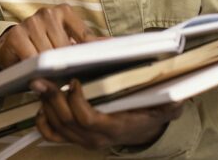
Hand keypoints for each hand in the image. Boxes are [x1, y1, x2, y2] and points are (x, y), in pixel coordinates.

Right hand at [0, 4, 94, 71]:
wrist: (10, 46)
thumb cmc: (42, 44)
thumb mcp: (66, 40)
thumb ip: (86, 43)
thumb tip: (112, 44)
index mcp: (64, 12)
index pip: (84, 35)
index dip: (88, 53)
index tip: (95, 65)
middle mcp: (47, 13)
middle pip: (66, 48)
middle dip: (67, 66)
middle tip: (70, 80)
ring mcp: (31, 22)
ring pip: (49, 54)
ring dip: (51, 70)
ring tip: (54, 79)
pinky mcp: (16, 35)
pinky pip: (32, 58)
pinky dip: (36, 70)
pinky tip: (39, 76)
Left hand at [32, 78, 182, 149]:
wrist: (144, 132)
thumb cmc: (150, 113)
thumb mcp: (165, 107)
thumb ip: (169, 101)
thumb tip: (177, 96)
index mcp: (114, 127)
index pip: (88, 119)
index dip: (77, 101)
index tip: (74, 81)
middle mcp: (96, 138)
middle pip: (66, 121)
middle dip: (52, 98)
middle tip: (42, 77)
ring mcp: (84, 140)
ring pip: (56, 126)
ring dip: (45, 104)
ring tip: (40, 83)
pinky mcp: (75, 138)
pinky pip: (52, 134)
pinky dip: (43, 120)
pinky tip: (42, 103)